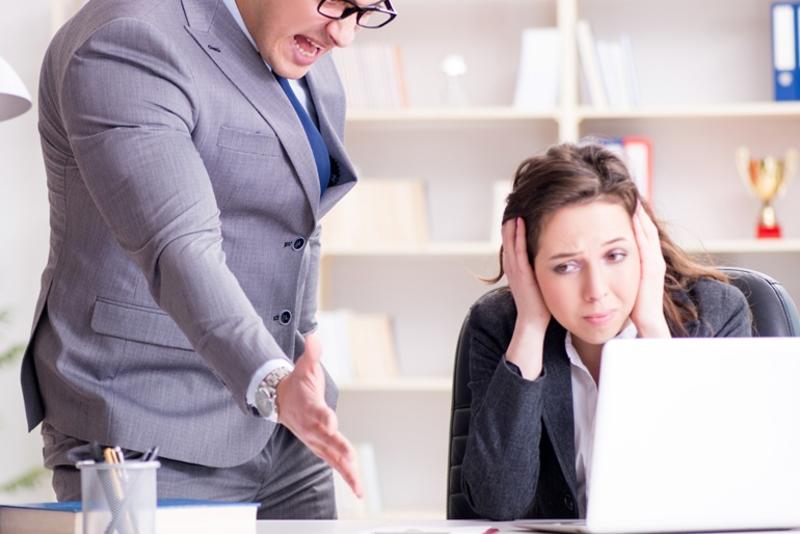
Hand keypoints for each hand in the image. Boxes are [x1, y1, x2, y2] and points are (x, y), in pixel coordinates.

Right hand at [276, 333, 362, 496]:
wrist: (280, 401)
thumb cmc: (298, 384)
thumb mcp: (304, 367)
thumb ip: (312, 354)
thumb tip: (314, 338)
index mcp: (310, 408)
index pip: (318, 413)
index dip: (325, 418)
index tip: (331, 423)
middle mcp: (313, 428)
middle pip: (327, 441)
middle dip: (339, 451)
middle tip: (351, 461)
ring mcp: (316, 440)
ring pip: (332, 457)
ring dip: (345, 471)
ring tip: (358, 486)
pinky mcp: (321, 448)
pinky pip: (335, 463)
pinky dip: (346, 475)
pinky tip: (358, 488)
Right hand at [502, 217, 549, 378]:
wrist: (534, 322)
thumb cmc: (541, 304)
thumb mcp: (541, 281)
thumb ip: (544, 267)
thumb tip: (557, 256)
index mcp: (517, 267)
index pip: (514, 241)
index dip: (516, 226)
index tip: (522, 209)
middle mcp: (513, 266)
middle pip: (509, 237)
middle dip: (512, 219)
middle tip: (516, 201)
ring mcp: (514, 269)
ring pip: (511, 240)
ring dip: (513, 223)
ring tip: (516, 206)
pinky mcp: (520, 273)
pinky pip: (517, 250)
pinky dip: (517, 236)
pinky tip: (520, 222)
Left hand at [630, 204, 670, 337]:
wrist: (646, 323)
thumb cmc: (633, 306)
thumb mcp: (625, 281)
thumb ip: (618, 268)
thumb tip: (600, 259)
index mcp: (646, 261)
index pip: (641, 233)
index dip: (633, 217)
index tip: (621, 201)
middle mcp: (653, 259)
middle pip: (645, 227)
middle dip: (637, 210)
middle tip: (628, 191)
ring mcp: (654, 262)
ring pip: (647, 231)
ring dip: (640, 214)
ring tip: (632, 196)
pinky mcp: (652, 267)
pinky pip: (646, 242)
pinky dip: (641, 227)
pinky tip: (634, 215)